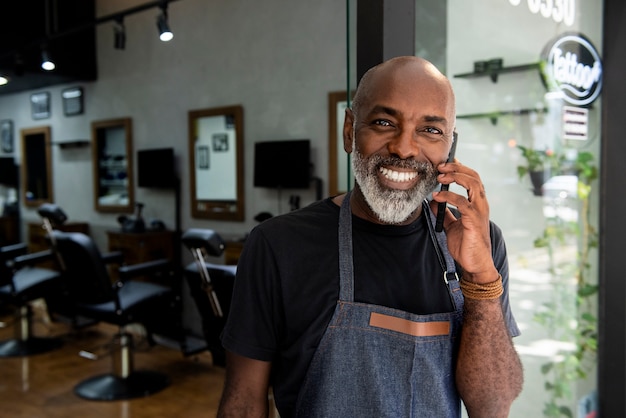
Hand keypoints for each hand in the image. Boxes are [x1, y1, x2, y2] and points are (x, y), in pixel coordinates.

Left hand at [431, 160, 498, 283]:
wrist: (474, 264)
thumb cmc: (466, 245)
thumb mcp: (452, 225)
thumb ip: (445, 213)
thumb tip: (433, 202)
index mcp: (477, 204)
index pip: (472, 179)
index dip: (460, 168)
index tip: (445, 163)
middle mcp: (481, 204)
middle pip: (474, 177)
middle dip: (457, 168)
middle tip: (440, 166)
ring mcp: (480, 212)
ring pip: (473, 184)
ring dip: (455, 177)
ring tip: (440, 177)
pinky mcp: (474, 221)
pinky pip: (463, 203)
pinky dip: (449, 197)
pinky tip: (437, 197)